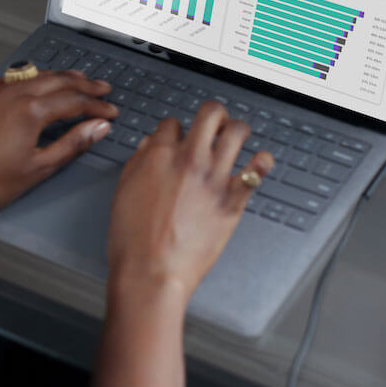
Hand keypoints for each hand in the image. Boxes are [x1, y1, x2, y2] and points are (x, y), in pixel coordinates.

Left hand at [0, 70, 117, 224]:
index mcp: (30, 110)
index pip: (74, 101)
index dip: (96, 106)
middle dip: (84, 85)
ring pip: (36, 76)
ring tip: (78, 80)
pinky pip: (14, 80)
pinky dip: (33, 79)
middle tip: (103, 90)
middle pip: (58, 81)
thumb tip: (98, 127)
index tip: (111, 112)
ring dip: (60, 77)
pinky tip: (36, 84)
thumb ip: (71, 144)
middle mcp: (13, 94)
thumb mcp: (38, 168)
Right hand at [90, 102, 273, 386]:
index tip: (179, 139)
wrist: (152, 273)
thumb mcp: (123, 193)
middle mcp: (189, 159)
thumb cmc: (133, 242)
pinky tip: (259, 162)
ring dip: (238, 131)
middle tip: (214, 124)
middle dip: (213, 115)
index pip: (173, 123)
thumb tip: (147, 147)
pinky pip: (258, 168)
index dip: (176, 130)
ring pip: (238, 131)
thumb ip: (138, 164)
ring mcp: (214, 177)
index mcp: (158, 155)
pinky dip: (262, 161)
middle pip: (210, 113)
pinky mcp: (233, 199)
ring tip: (237, 138)